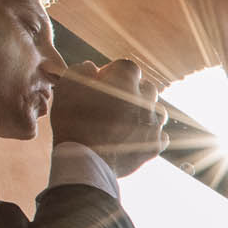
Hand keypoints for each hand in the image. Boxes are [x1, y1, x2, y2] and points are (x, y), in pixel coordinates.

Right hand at [50, 59, 169, 176]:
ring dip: (145, 112)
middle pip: (147, 88)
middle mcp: (144, 100)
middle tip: (115, 102)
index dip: (114, 72)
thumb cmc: (72, 121)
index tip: (102, 82)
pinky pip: (161, 135)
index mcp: (125, 81)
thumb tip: (92, 67)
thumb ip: (81, 71)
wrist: (84, 160)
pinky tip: (137, 137)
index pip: (128, 67)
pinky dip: (151, 134)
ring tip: (127, 120)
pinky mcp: (155, 145)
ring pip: (157, 111)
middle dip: (134, 91)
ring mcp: (152, 124)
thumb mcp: (67, 87)